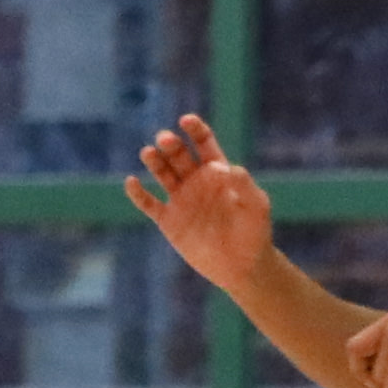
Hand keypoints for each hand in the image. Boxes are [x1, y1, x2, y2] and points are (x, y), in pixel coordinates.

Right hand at [122, 115, 274, 287]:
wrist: (242, 266)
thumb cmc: (254, 233)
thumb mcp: (256, 207)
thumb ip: (245, 186)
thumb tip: (229, 168)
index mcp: (217, 172)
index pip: (203, 143)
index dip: (195, 130)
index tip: (186, 121)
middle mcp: (196, 182)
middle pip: (179, 155)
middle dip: (171, 145)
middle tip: (165, 139)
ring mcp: (181, 200)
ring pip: (162, 174)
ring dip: (154, 161)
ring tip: (148, 153)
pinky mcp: (169, 221)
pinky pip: (149, 204)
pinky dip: (138, 194)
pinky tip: (132, 182)